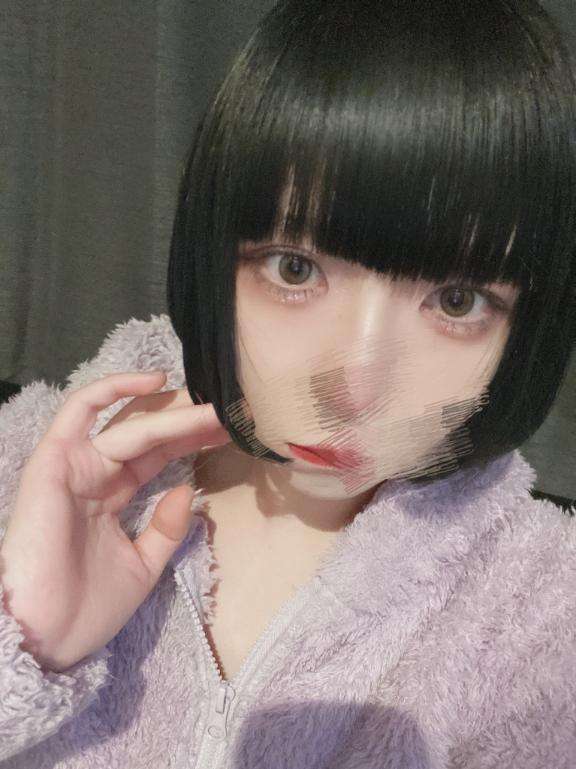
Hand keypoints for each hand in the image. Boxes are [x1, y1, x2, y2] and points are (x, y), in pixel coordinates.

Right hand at [0, 372, 230, 671]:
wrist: (46, 639)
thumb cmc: (88, 609)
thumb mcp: (143, 566)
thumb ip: (167, 528)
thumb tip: (189, 489)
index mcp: (112, 497)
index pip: (157, 455)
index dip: (192, 439)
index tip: (229, 428)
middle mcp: (94, 474)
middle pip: (148, 434)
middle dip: (188, 420)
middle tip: (227, 408)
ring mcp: (74, 465)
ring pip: (129, 425)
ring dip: (172, 413)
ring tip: (211, 405)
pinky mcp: (54, 461)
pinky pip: (79, 410)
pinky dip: (114, 389)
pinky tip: (157, 381)